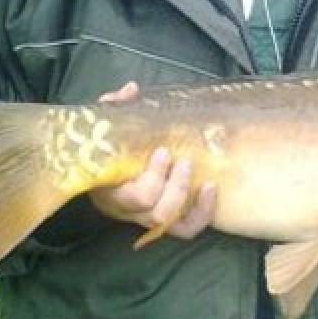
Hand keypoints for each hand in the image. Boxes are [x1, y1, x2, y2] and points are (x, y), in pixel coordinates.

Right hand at [89, 82, 216, 239]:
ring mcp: (147, 218)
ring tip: (197, 172)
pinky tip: (211, 189)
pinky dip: (202, 214)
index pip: (134, 198)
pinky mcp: (167, 221)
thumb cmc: (108, 147)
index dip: (153, 178)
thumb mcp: (107, 127)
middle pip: (154, 214)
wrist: (106, 168)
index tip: (164, 150)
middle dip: (174, 188)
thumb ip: (115, 108)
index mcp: (111, 191)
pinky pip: (186, 229)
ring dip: (186, 198)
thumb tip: (131, 90)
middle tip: (184, 161)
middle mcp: (128, 210)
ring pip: (169, 224)